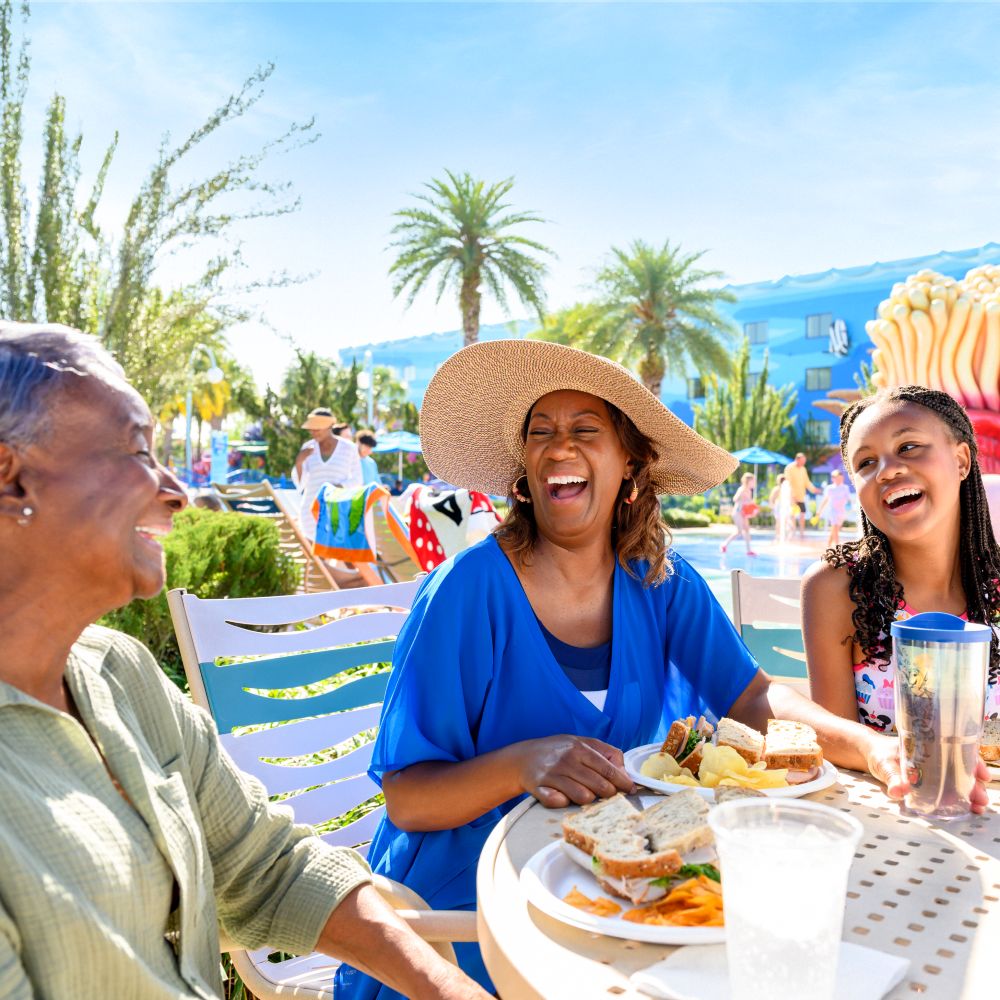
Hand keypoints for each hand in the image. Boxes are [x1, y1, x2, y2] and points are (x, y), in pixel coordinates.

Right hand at [508, 734, 635, 807]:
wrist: (523, 757)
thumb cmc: (558, 751)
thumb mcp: (581, 743)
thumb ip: (605, 754)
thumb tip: (625, 773)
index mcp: (579, 747)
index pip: (608, 769)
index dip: (622, 782)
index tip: (631, 790)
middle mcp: (566, 760)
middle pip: (599, 786)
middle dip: (608, 793)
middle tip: (607, 794)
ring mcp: (552, 774)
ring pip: (583, 797)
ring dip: (588, 799)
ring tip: (584, 793)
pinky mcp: (539, 788)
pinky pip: (560, 803)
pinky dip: (565, 803)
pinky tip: (563, 796)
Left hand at [865, 734, 989, 813]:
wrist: (869, 754)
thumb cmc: (879, 754)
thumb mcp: (884, 764)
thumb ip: (892, 777)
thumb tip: (898, 791)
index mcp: (929, 746)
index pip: (958, 750)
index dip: (974, 762)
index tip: (983, 775)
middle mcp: (936, 757)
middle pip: (963, 768)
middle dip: (975, 784)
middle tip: (981, 799)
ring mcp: (934, 769)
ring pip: (960, 779)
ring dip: (971, 792)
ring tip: (978, 807)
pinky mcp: (930, 780)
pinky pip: (950, 787)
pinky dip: (960, 796)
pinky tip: (967, 807)